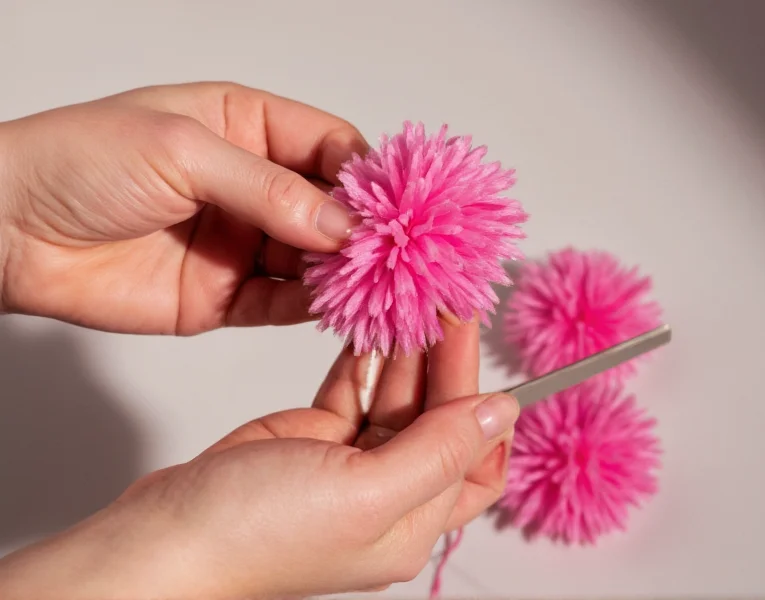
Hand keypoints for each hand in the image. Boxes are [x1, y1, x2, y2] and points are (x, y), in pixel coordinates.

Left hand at [0, 82, 365, 333]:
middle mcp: (251, 187)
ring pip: (314, 260)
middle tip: (398, 252)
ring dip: (345, 272)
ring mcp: (241, 243)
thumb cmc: (78, 162)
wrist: (7, 231)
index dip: (366, 174)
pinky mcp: (226, 295)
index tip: (396, 203)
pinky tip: (339, 307)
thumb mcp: (181, 150)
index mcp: (245, 128)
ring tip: (379, 284)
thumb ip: (267, 189)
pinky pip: (283, 303)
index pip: (330, 147)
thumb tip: (342, 225)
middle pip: (331, 208)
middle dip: (364, 230)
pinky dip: (314, 307)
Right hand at [0, 318, 517, 598]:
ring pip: (397, 397)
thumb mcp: (364, 494)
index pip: (476, 458)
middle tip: (445, 303)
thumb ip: (438, 451)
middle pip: (438, 419)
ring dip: (406, 351)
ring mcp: (351, 463)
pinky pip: (356, 387)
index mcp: (413, 522)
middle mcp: (388, 494)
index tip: (477, 340)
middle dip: (445, 361)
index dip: (485, 402)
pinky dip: (366, 357)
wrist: (168, 532)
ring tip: (414, 301)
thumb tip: (501, 413)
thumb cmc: (255, 532)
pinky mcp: (316, 434)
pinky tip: (377, 326)